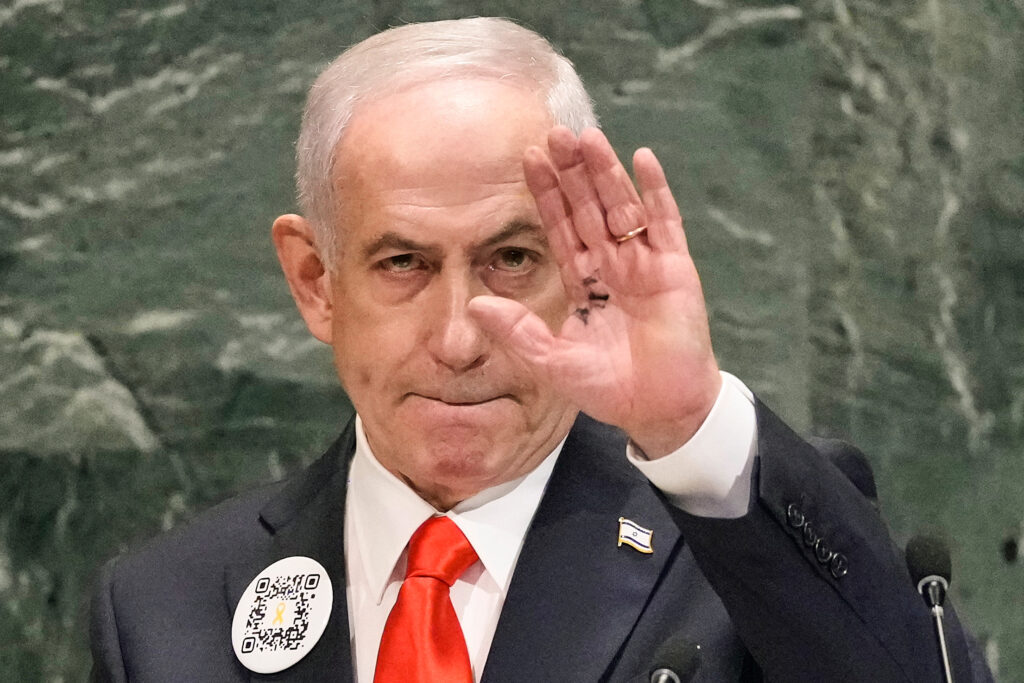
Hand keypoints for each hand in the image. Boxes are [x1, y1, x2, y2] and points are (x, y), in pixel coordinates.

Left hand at [468, 127, 720, 456]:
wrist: (661, 408)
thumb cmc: (609, 388)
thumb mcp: (553, 360)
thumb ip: (517, 331)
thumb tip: (474, 304)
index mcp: (583, 281)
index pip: (560, 227)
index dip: (545, 194)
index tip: (527, 157)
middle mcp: (612, 264)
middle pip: (588, 207)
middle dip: (572, 172)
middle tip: (554, 132)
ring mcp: (645, 263)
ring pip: (622, 206)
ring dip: (606, 172)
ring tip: (588, 136)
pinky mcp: (676, 268)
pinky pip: (665, 221)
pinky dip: (655, 190)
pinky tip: (642, 158)